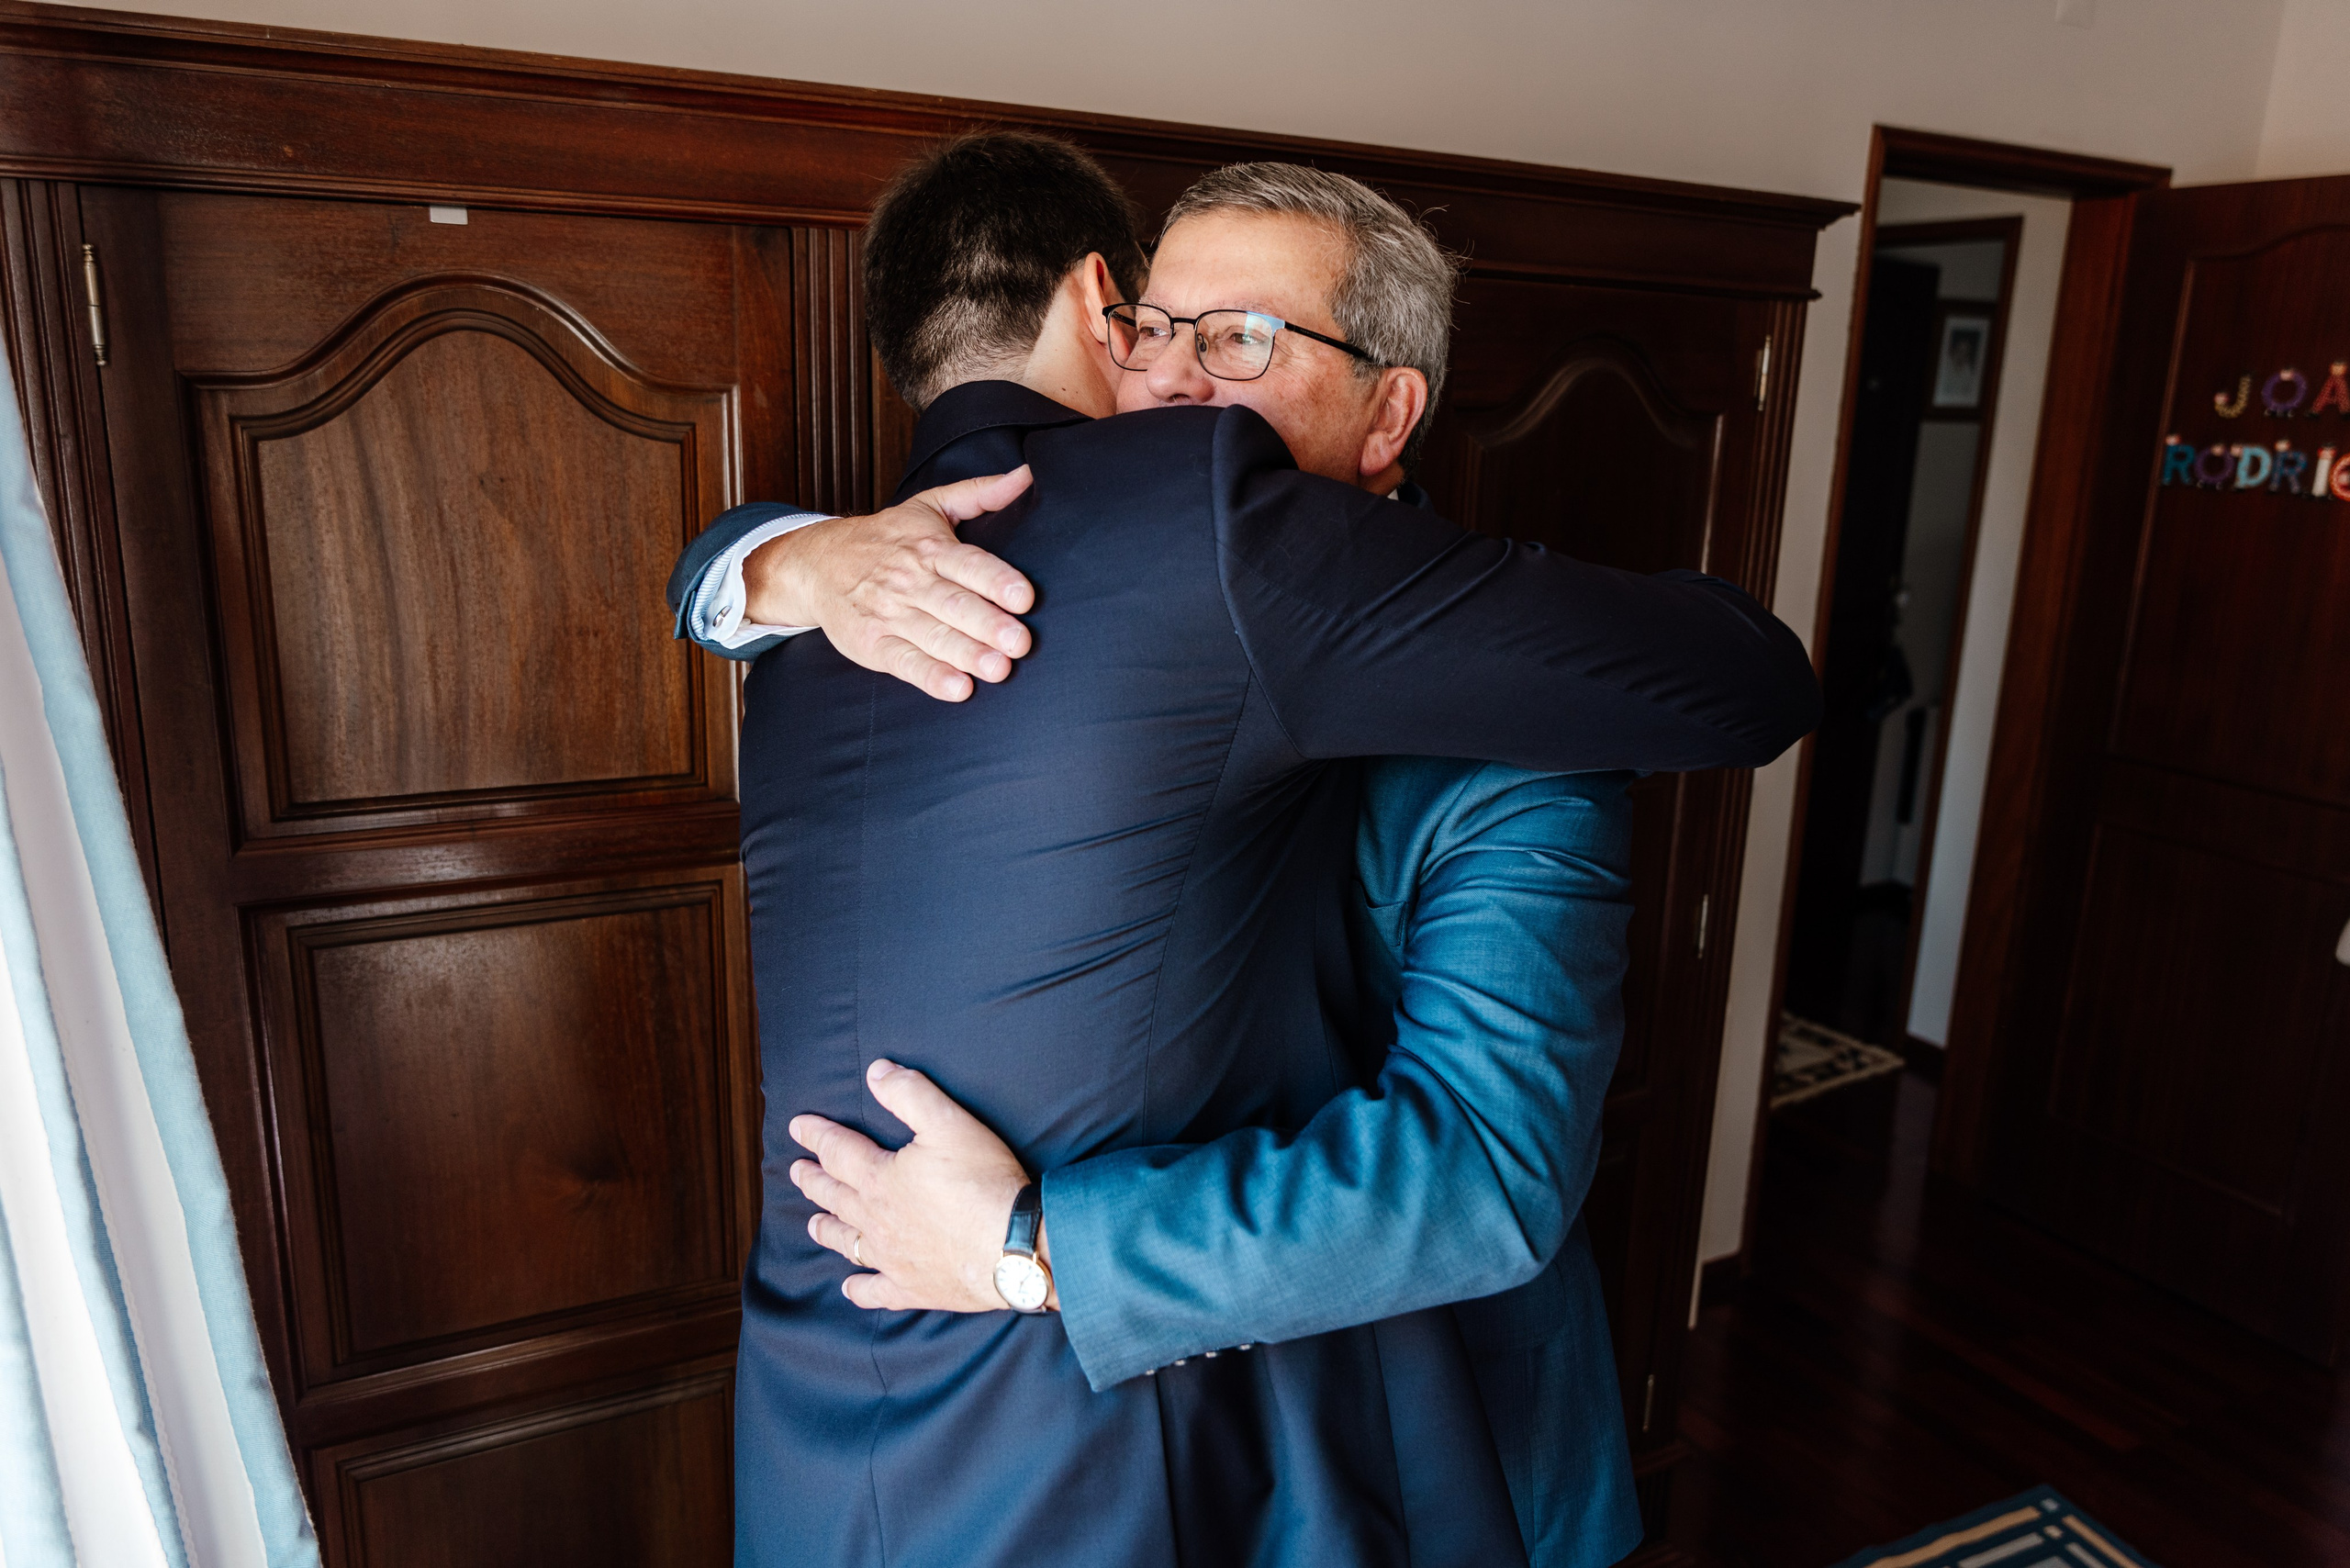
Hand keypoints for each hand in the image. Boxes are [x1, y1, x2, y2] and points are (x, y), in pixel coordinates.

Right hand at [744, 468, 1035, 701]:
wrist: (816, 562)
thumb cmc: (887, 538)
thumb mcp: (929, 506)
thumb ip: (980, 493)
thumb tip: (1027, 475)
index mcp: (931, 548)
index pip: (969, 563)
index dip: (997, 580)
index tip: (1024, 597)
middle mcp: (912, 582)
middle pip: (955, 604)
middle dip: (988, 624)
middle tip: (1020, 642)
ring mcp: (890, 614)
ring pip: (934, 636)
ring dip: (967, 653)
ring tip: (998, 668)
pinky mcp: (872, 644)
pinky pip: (905, 662)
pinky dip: (931, 676)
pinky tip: (957, 688)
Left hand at [788, 1059, 1053, 1311]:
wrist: (1010, 1247)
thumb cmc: (982, 1182)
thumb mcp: (949, 1122)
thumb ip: (910, 1094)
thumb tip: (877, 1072)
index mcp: (880, 1179)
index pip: (838, 1151)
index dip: (816, 1135)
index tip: (798, 1127)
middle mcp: (876, 1220)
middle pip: (835, 1196)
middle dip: (813, 1180)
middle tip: (796, 1171)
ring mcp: (891, 1258)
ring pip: (847, 1243)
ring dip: (827, 1230)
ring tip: (812, 1223)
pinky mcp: (912, 1288)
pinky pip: (875, 1291)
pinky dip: (859, 1289)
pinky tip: (851, 1287)